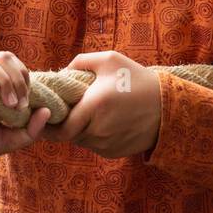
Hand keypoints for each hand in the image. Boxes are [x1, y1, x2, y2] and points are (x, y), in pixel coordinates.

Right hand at [0, 52, 49, 176]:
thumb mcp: (7, 139)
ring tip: (8, 102)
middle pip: (4, 58)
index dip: (24, 80)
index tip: (25, 104)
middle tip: (18, 105)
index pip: (14, 65)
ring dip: (4, 79)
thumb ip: (29, 130)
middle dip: (16, 80)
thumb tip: (47, 111)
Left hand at [39, 51, 160, 158]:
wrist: (168, 107)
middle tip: (66, 109)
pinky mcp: (114, 152)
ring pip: (81, 140)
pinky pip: (94, 145)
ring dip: (79, 128)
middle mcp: (98, 130)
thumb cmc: (137, 79)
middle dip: (64, 123)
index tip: (45, 114)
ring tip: (89, 111)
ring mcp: (106, 145)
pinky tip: (104, 120)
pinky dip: (93, 134)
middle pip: (69, 134)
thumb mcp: (110, 60)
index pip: (60, 128)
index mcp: (94, 106)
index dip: (49, 124)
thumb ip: (81, 61)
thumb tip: (61, 73)